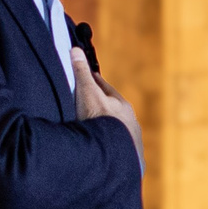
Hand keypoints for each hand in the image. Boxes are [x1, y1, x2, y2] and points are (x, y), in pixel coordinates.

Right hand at [73, 49, 144, 165]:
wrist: (113, 158)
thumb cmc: (99, 122)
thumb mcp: (87, 95)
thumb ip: (82, 74)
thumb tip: (76, 50)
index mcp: (120, 104)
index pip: (104, 88)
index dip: (93, 81)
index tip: (88, 77)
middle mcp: (130, 121)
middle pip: (113, 109)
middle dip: (103, 105)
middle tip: (91, 103)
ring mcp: (131, 140)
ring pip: (117, 129)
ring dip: (108, 128)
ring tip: (97, 132)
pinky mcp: (130, 159)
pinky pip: (118, 149)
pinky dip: (111, 147)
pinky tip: (105, 152)